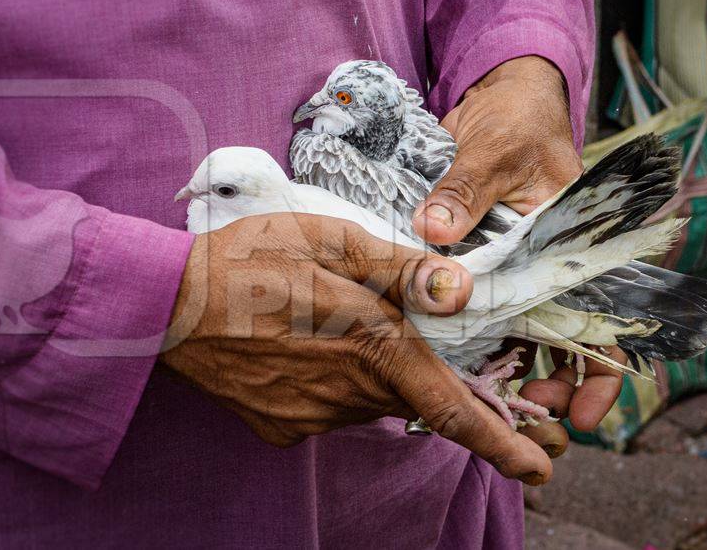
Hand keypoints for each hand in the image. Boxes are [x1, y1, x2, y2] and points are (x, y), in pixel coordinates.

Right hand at [162, 212, 553, 484]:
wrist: (165, 304)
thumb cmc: (248, 258)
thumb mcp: (329, 238)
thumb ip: (399, 268)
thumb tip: (460, 290)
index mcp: (369, 344)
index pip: (451, 408)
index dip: (503, 444)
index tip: (540, 468)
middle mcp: (346, 394)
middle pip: (405, 390)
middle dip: (409, 368)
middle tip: (367, 325)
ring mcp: (311, 418)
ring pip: (365, 398)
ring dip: (361, 367)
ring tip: (313, 322)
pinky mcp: (281, 428)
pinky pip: (325, 408)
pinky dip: (324, 380)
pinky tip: (289, 347)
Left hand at [413, 56, 622, 455]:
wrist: (495, 96)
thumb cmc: (516, 118)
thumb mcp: (494, 151)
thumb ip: (465, 192)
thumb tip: (431, 229)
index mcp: (572, 243)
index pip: (601, 319)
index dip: (597, 372)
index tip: (580, 413)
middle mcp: (544, 261)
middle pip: (556, 337)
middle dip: (546, 383)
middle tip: (523, 414)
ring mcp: (509, 262)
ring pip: (512, 327)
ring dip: (502, 363)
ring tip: (486, 401)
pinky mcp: (473, 257)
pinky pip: (470, 301)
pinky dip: (462, 327)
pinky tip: (446, 358)